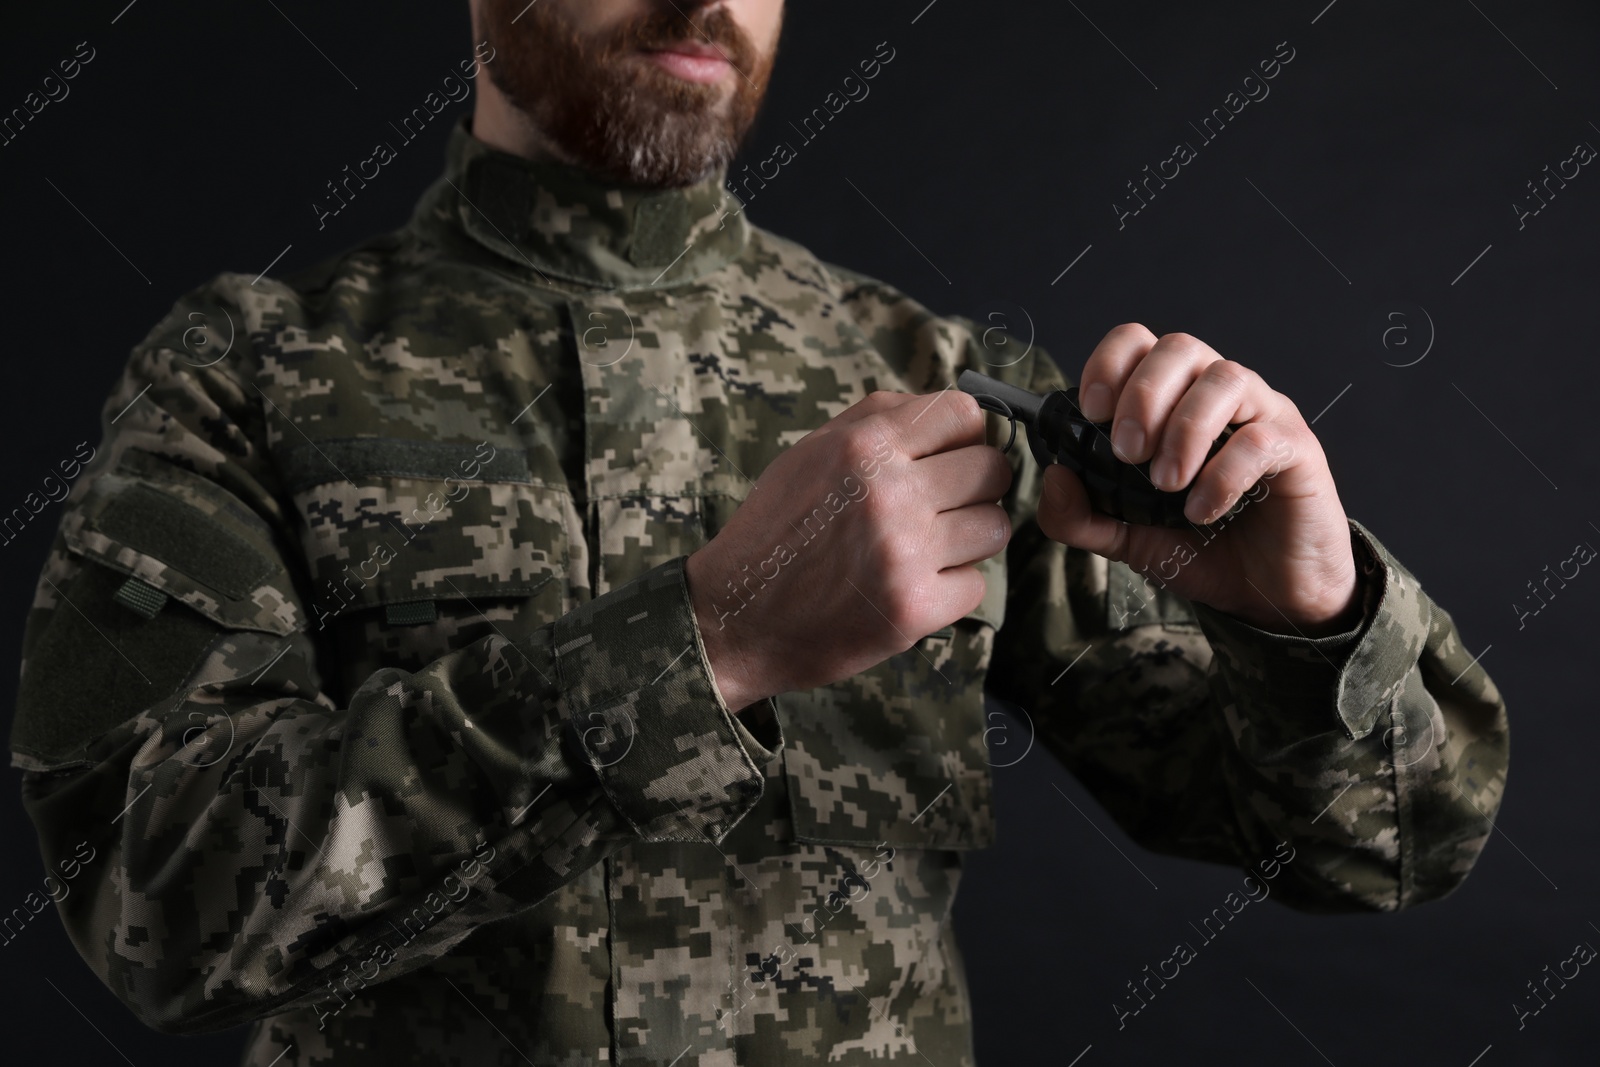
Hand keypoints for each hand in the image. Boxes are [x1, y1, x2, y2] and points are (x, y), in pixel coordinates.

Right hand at [685, 390, 1012, 711]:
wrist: (735, 615)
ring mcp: (906, 553)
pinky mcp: (915, 608)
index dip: (963, 436)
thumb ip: (879, 420)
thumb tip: (953, 412)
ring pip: (994, 527)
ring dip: (968, 539)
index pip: (965, 413)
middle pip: (993, 469)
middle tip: (940, 508)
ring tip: (926, 549)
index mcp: (865, 445)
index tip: (947, 458)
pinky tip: (910, 587)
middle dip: (973, 487)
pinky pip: (976, 584)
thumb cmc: (776, 528)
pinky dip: (950, 590)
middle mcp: (891, 493)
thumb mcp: (811, 451)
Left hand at [1037, 324, 1360, 637]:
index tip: (1091, 413)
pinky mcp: (1298, 449)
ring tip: (1165, 483)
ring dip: (1184, 429)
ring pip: (1225, 378)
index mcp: (1174, 399)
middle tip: (1126, 454)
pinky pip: (1261, 438)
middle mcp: (1219, 394)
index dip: (1109, 364)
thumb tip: (1052, 476)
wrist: (1268, 593)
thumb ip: (1080, 515)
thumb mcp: (1125, 539)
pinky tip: (1201, 510)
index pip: (1139, 343)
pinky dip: (1221, 473)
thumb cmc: (1203, 549)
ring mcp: (1263, 415)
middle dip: (1143, 396)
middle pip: (1181, 347)